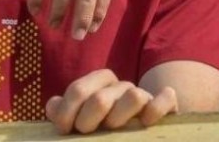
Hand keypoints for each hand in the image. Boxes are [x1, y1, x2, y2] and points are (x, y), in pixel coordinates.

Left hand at [45, 69, 177, 133]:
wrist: (135, 134)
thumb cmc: (103, 128)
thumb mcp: (80, 121)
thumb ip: (64, 113)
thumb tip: (52, 106)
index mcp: (98, 83)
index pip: (78, 90)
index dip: (66, 113)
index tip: (64, 130)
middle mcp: (120, 86)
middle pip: (100, 97)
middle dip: (88, 119)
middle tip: (86, 133)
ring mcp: (144, 95)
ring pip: (133, 95)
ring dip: (119, 116)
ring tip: (114, 130)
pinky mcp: (165, 106)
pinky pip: (165, 99)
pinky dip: (156, 108)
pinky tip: (146, 123)